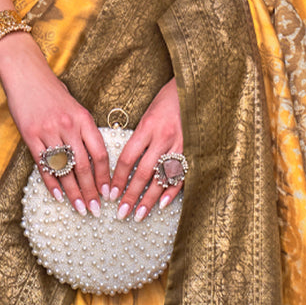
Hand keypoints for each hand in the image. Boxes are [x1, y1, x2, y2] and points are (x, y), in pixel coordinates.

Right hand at [0, 33, 109, 214]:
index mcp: (84, 119)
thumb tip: (94, 160)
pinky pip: (44, 165)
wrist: (27, 75)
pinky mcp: (30, 136)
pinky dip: (52, 183)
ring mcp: (48, 132)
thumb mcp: (75, 108)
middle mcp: (68, 126)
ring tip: (81, 209)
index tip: (108, 193)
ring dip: (74, 192)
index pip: (99, 153)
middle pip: (84, 166)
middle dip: (92, 191)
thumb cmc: (53, 92)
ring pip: (65, 169)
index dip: (105, 176)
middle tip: (96, 210)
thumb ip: (84, 131)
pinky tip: (59, 197)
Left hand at [110, 77, 184, 221]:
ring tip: (139, 215)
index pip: (128, 158)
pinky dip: (172, 191)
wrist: (194, 89)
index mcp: (147, 127)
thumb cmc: (167, 101)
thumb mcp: (147, 115)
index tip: (111, 194)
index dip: (118, 179)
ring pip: (161, 178)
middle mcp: (164, 138)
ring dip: (149, 199)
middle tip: (122, 213)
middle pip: (143, 173)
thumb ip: (138, 139)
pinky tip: (162, 204)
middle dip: (131, 196)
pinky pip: (181, 176)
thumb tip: (125, 167)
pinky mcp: (193, 151)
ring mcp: (181, 146)